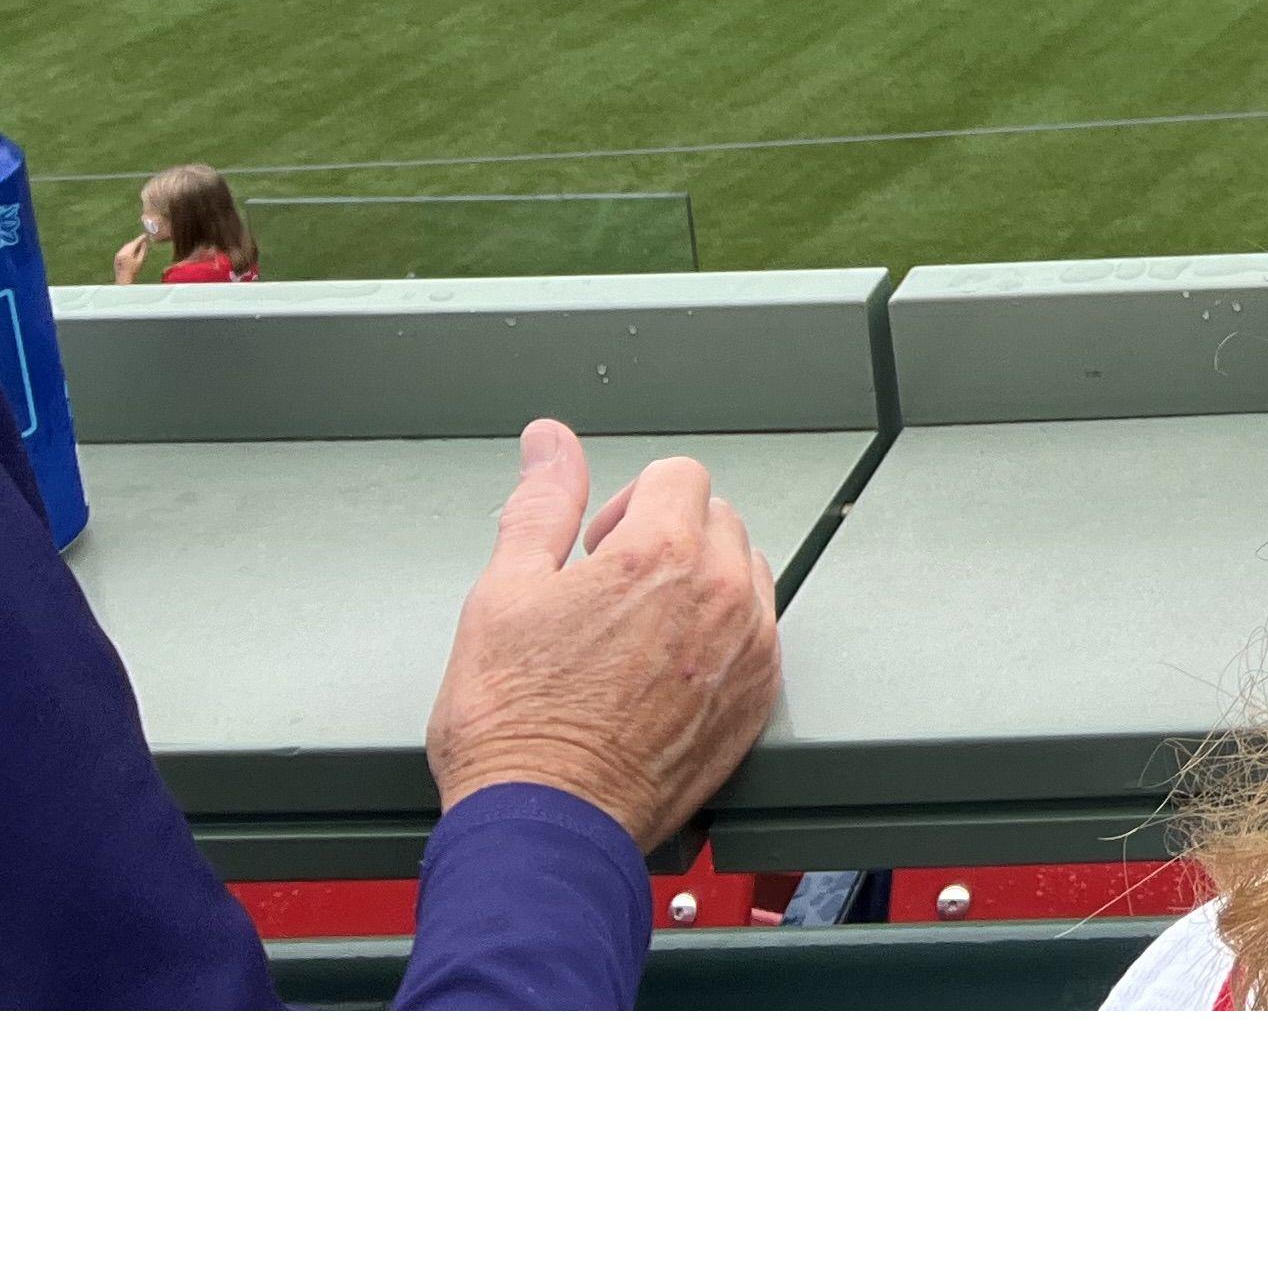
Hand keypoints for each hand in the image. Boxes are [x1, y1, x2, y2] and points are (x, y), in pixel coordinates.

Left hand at [114, 231, 152, 282]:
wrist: (123, 278)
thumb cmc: (133, 271)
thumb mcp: (140, 260)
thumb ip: (142, 250)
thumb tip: (144, 243)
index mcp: (128, 253)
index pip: (135, 243)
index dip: (140, 238)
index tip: (145, 235)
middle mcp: (121, 252)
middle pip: (130, 243)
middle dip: (137, 241)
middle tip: (144, 239)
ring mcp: (118, 254)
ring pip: (126, 246)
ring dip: (133, 244)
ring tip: (139, 244)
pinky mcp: (116, 256)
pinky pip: (124, 249)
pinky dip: (129, 248)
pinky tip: (133, 249)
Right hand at [424, 421, 781, 851]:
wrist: (544, 828)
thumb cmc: (514, 727)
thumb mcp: (503, 593)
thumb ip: (542, 503)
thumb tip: (550, 443)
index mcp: (662, 555)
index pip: (679, 476)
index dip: (628, 504)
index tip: (597, 546)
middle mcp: (722, 594)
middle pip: (716, 520)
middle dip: (664, 539)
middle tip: (607, 593)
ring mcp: (749, 648)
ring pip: (744, 573)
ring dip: (698, 585)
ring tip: (634, 635)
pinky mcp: (760, 698)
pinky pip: (758, 634)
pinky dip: (722, 636)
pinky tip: (666, 671)